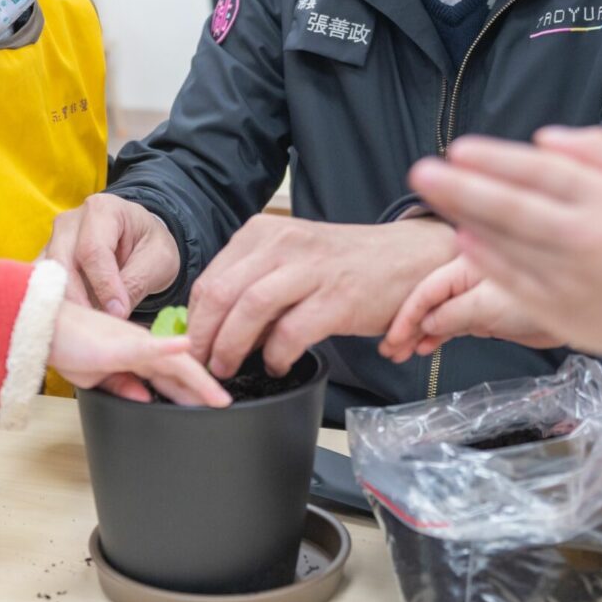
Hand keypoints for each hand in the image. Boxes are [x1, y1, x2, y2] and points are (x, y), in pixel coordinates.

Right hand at [44, 193, 180, 317]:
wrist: (139, 241)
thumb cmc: (149, 246)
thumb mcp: (159, 260)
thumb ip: (136, 282)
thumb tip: (113, 314)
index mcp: (102, 210)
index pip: (93, 250)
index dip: (104, 285)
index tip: (119, 314)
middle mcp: (70, 222)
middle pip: (61, 263)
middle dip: (78, 300)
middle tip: (98, 328)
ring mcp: (52, 241)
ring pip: (46, 277)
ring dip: (65, 305)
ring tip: (87, 330)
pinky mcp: (45, 264)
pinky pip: (41, 287)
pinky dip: (56, 307)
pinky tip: (73, 327)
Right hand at [48, 302, 230, 406]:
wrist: (43, 328)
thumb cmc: (66, 345)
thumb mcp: (97, 375)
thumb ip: (122, 385)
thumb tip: (145, 398)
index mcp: (137, 353)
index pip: (173, 375)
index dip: (194, 389)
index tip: (213, 404)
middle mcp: (140, 345)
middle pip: (180, 369)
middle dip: (204, 388)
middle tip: (225, 404)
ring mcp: (132, 343)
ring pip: (173, 361)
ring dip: (197, 377)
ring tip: (216, 393)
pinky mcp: (118, 345)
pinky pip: (147, 347)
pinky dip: (167, 348)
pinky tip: (184, 348)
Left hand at [187, 215, 456, 377]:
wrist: (408, 257)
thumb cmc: (346, 265)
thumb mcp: (292, 260)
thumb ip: (255, 283)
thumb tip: (215, 326)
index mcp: (265, 233)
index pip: (211, 278)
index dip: (195, 320)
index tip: (193, 346)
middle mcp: (284, 243)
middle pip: (222, 293)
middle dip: (204, 337)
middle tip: (202, 364)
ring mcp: (311, 268)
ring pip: (249, 308)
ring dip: (231, 346)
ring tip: (229, 368)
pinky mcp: (337, 297)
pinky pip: (290, 331)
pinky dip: (275, 354)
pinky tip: (277, 365)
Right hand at [378, 254, 559, 362]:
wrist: (580, 316)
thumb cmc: (543, 300)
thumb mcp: (493, 306)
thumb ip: (456, 312)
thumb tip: (426, 321)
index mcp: (470, 261)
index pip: (428, 288)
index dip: (408, 313)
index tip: (393, 336)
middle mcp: (470, 272)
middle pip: (428, 298)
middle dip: (408, 323)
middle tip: (390, 348)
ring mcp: (477, 293)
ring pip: (439, 311)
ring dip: (420, 332)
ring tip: (402, 353)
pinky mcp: (486, 311)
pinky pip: (454, 321)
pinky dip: (438, 335)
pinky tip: (425, 347)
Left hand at [407, 127, 601, 394]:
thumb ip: (597, 151)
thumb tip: (542, 139)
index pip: (543, 174)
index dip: (498, 160)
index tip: (459, 148)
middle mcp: (586, 240)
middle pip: (515, 210)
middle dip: (463, 189)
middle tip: (422, 172)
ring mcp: (570, 280)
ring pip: (507, 246)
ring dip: (465, 219)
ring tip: (433, 196)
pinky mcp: (558, 313)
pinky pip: (513, 282)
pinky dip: (486, 261)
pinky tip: (464, 238)